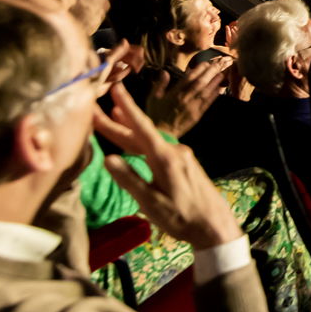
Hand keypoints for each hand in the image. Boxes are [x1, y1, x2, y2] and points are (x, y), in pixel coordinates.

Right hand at [97, 74, 242, 248]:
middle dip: (117, 121)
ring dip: (129, 130)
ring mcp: (181, 156)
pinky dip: (142, 141)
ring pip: (149, 140)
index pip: (141, 128)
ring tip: (112, 114)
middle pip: (140, 133)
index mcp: (165, 158)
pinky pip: (157, 147)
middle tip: (95, 108)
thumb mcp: (152, 203)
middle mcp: (174, 151)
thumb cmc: (182, 217)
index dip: (127, 107)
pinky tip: (135, 140)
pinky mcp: (183, 163)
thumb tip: (108, 158)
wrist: (215, 224)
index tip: (116, 87)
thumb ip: (130, 180)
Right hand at [139, 54, 232, 136]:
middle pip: (199, 83)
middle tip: (217, 64)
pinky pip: (207, 104)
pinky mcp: (196, 115)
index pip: (188, 78)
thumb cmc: (155, 114)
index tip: (204, 63)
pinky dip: (213, 96)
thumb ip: (159, 84)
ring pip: (205, 92)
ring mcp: (192, 108)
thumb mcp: (153, 98)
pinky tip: (219, 89)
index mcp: (174, 94)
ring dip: (214, 82)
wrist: (161, 134)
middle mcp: (184, 99)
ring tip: (221, 74)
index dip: (197, 70)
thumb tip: (165, 72)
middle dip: (209, 73)